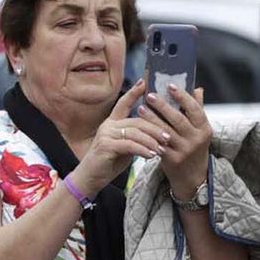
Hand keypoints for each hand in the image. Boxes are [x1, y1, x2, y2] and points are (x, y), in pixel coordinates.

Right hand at [74, 79, 166, 195]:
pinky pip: (130, 145)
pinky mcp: (105, 146)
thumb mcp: (126, 146)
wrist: (91, 178)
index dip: (134, 92)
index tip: (145, 82)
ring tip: (162, 149)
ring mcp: (106, 134)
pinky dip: (143, 150)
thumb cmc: (110, 162)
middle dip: (155, 128)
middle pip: (137, 121)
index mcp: (113, 122)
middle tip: (168, 137)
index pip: (123, 103)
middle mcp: (108, 125)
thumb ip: (136, 137)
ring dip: (151, 141)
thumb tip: (157, 132)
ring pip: (135, 132)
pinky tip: (152, 155)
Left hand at [141, 83, 213, 199]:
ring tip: (141, 108)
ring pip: (165, 131)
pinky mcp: (173, 159)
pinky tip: (140, 126)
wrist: (193, 176)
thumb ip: (197, 109)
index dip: (183, 97)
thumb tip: (197, 88)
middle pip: (179, 119)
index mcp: (204, 129)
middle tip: (150, 95)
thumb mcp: (199, 130)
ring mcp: (185, 150)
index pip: (195, 109)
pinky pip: (158, 143)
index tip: (170, 85)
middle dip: (163, 106)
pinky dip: (149, 134)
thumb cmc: (194, 147)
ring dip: (152, 119)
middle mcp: (197, 139)